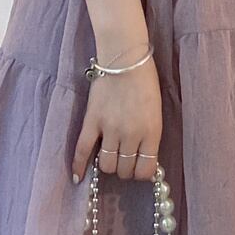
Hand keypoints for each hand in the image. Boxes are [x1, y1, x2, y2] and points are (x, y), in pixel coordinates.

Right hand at [72, 54, 162, 184]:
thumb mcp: (156, 111)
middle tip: (124, 157)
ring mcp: (110, 129)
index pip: (145, 170)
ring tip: (110, 155)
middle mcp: (131, 135)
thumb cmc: (146, 81)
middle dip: (125, 167)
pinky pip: (83, 150)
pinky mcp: (92, 121)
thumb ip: (150, 135)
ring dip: (109, 164)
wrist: (125, 57)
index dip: (141, 172)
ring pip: (106, 165)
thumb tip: (144, 159)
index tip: (139, 166)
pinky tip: (78, 176)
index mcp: (151, 132)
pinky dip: (79, 165)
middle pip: (124, 169)